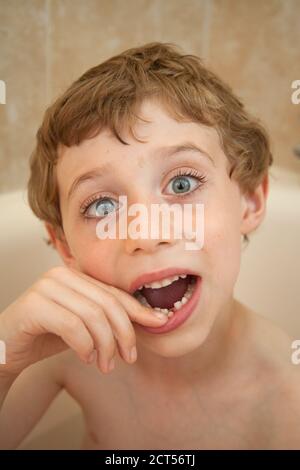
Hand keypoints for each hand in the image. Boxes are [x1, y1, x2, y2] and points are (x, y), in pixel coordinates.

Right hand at [0, 266, 166, 377]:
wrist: (6, 348)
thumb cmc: (46, 336)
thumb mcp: (83, 326)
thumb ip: (107, 318)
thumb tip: (150, 319)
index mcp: (76, 276)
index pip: (114, 293)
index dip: (139, 309)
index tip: (160, 324)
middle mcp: (61, 275)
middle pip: (107, 303)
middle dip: (124, 333)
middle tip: (128, 358)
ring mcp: (46, 287)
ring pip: (92, 315)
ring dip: (105, 345)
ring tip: (105, 365)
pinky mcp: (34, 305)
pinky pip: (72, 325)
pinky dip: (85, 345)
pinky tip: (86, 358)